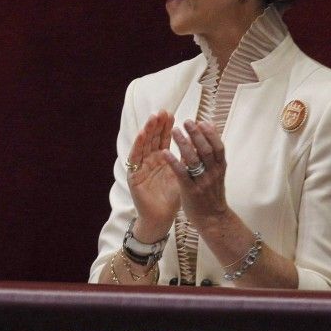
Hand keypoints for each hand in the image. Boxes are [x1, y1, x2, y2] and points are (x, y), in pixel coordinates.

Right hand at [125, 110, 179, 240]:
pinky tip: (141, 136)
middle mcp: (149, 161)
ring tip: (152, 119)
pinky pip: (135, 159)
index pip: (163, 139)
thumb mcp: (182, 175)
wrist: (161, 218)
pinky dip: (137, 146)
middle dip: (156, 125)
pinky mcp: (134, 176)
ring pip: (143, 145)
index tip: (171, 114)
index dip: (166, 127)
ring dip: (147, 131)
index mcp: (161, 159)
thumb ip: (186, 159)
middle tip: (161, 111)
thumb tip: (197, 142)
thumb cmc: (172, 198)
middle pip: (152, 139)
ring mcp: (140, 167)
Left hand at [164, 120, 229, 231]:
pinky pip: (181, 174)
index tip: (201, 122)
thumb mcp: (217, 173)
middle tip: (187, 122)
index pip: (218, 147)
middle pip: (206, 150)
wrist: (213, 220)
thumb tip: (212, 129)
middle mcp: (213, 174)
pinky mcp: (190, 191)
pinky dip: (174, 162)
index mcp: (220, 168)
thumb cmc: (211, 194)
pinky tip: (165, 152)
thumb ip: (213, 153)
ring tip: (174, 131)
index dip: (210, 134)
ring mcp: (202, 182)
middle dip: (196, 135)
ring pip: (194, 160)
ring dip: (184, 144)